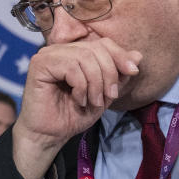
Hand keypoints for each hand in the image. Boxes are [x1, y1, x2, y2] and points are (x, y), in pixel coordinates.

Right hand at [13, 38, 141, 178]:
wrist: (50, 135)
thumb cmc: (73, 115)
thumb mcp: (104, 94)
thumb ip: (118, 75)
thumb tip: (138, 55)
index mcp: (73, 52)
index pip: (103, 43)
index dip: (120, 55)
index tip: (133, 72)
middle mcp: (59, 49)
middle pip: (96, 48)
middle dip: (109, 74)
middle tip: (109, 97)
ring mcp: (47, 55)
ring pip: (85, 57)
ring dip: (96, 83)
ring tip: (93, 102)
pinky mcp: (40, 64)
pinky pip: (71, 67)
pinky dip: (81, 87)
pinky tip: (78, 100)